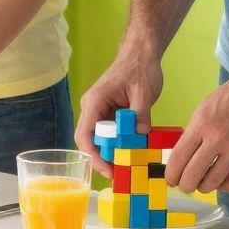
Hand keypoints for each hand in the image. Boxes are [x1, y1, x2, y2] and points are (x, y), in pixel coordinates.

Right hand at [75, 48, 163, 173]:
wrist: (141, 54)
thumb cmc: (139, 67)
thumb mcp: (143, 92)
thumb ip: (140, 114)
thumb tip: (140, 135)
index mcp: (95, 101)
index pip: (85, 134)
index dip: (93, 154)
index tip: (107, 169)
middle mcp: (92, 107)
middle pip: (89, 139)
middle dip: (102, 158)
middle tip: (119, 174)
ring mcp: (100, 110)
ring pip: (99, 138)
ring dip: (110, 152)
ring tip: (125, 166)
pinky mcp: (109, 113)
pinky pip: (110, 133)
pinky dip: (118, 143)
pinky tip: (130, 152)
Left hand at [165, 65, 228, 194]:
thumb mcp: (207, 107)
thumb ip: (194, 132)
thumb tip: (183, 157)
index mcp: (202, 122)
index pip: (178, 158)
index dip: (171, 174)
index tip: (171, 179)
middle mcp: (217, 137)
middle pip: (192, 175)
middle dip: (185, 185)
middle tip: (185, 184)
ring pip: (211, 183)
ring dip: (204, 186)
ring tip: (204, 181)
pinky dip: (223, 185)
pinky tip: (222, 178)